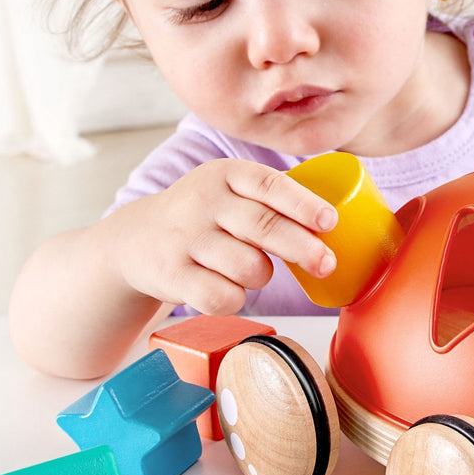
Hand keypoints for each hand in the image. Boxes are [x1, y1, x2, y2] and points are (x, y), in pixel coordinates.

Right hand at [108, 159, 337, 314]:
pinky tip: (227, 288)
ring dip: (261, 276)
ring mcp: (185, 238)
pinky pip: (223, 297)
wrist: (136, 239)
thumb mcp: (230, 191)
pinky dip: (234, 299)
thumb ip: (273, 199)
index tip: (329, 221)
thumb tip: (337, 219)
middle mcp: (204, 201)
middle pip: (264, 227)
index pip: (270, 185)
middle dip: (302, 248)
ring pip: (248, 267)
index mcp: (226, 175)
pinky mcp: (172, 274)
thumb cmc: (204, 217)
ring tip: (251, 269)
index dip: (303, 204)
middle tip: (326, 263)